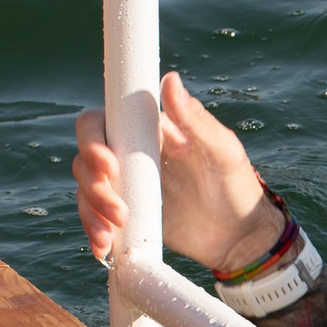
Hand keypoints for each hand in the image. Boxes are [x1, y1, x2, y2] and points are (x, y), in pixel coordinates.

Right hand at [75, 72, 275, 275]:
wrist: (240, 239)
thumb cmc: (238, 188)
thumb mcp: (223, 152)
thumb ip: (195, 119)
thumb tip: (170, 80)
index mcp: (150, 131)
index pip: (103, 121)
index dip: (93, 139)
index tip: (108, 164)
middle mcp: (132, 154)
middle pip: (86, 157)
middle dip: (91, 182)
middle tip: (118, 209)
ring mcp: (127, 185)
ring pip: (86, 188)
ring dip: (90, 209)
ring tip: (112, 232)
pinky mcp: (125, 214)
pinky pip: (95, 217)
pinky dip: (92, 230)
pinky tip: (103, 246)